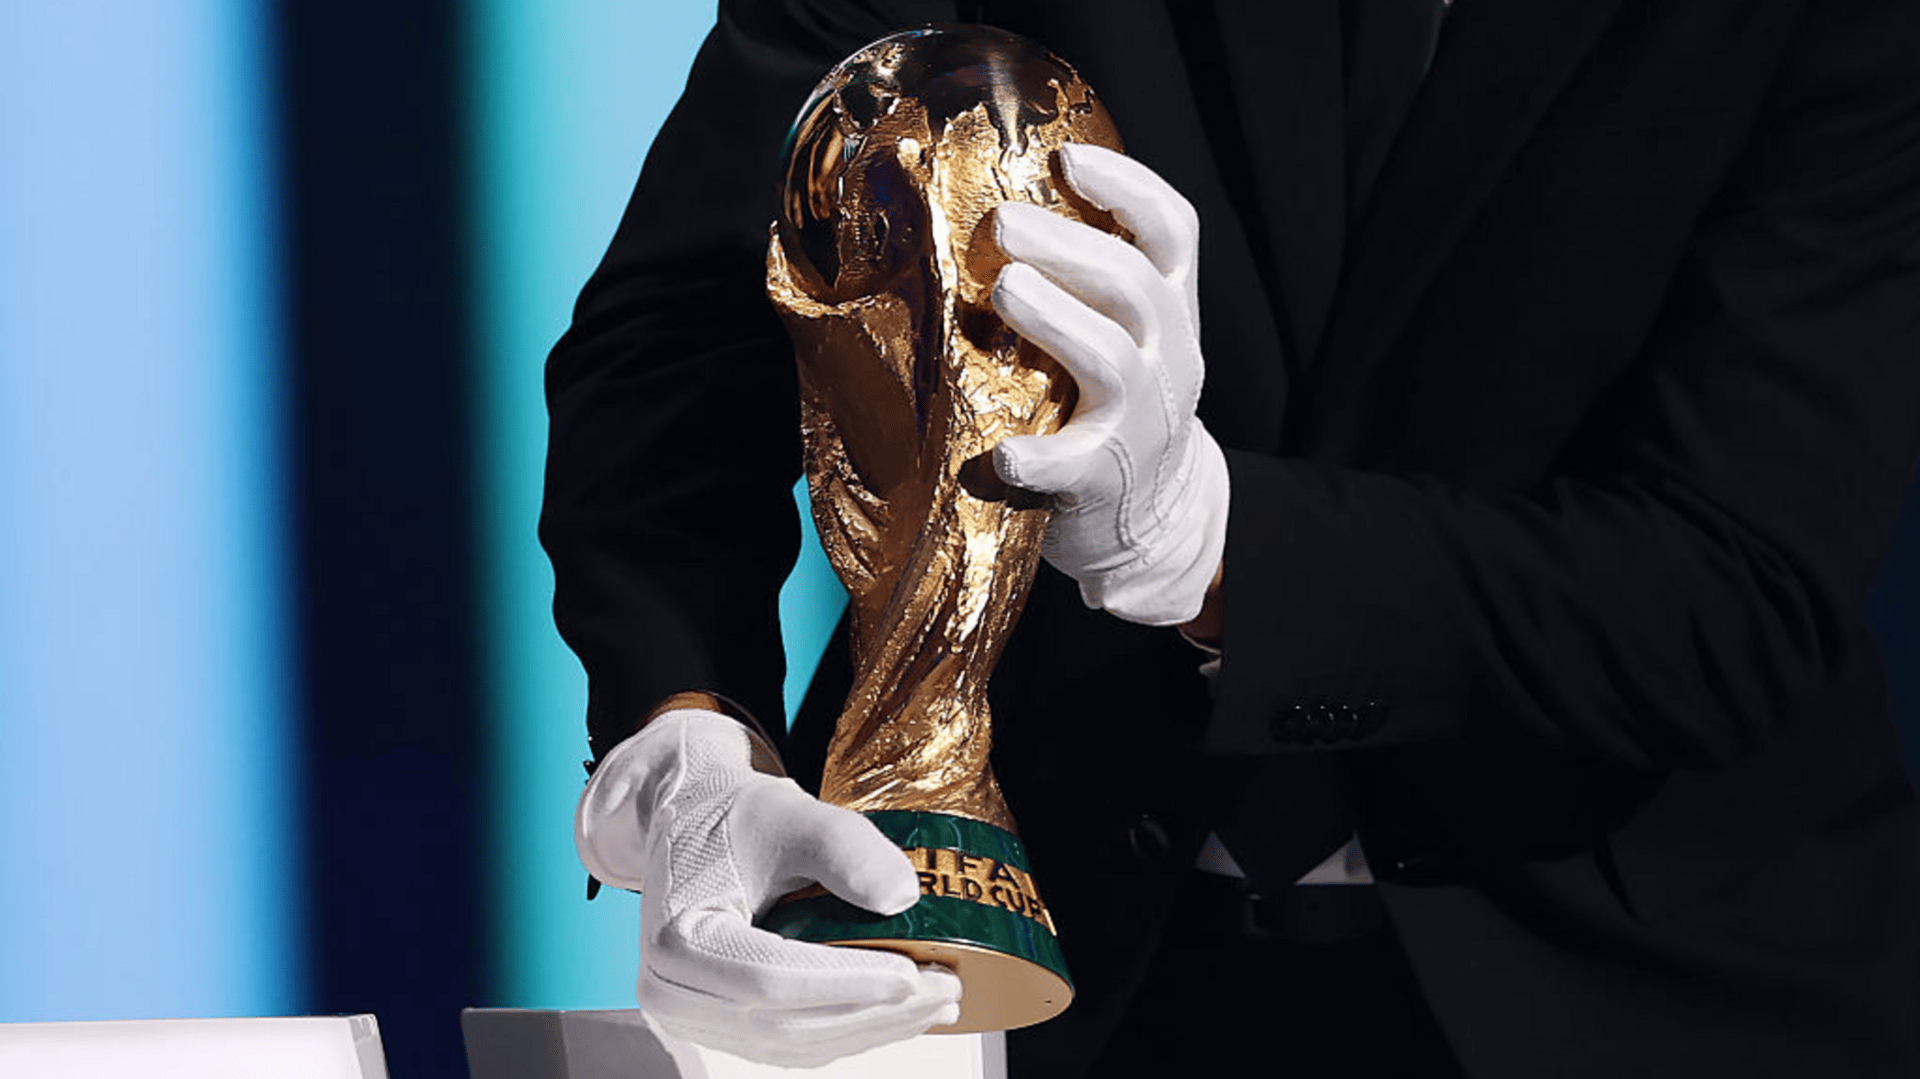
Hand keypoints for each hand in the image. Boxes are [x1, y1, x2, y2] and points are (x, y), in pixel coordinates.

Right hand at [575, 709, 961, 1066]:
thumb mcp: (788, 813)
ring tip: (937, 1003)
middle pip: (787, 1022)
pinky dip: (850, 1031)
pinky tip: (898, 1012)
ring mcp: (696, 1018)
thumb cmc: (731, 820)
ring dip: (872, 1029)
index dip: (847, 982)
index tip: (911, 973)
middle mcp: (673, 992)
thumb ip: (843, 846)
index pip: (770, 978)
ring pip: (795, 1042)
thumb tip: (901, 896)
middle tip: (945, 990)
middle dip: (875, 1012)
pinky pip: (792, 1042)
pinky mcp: (724, 1028)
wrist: (693, 828)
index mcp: (678, 938)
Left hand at [991, 143, 1228, 626]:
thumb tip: (997, 202)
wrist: (1152, 517)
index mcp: (1169, 310)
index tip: (1068, 156)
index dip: (1127, 188)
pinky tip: (1003, 455)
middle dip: (1067, 245)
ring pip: (1111, 358)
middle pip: (1132, 285)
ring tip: (1005, 289)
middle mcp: (1167, 357)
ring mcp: (1141, 420)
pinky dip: (1039, 459)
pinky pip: (1075, 465)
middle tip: (1001, 223)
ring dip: (1056, 319)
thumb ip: (1087, 280)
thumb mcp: (1125, 333)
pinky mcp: (1104, 479)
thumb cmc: (1114, 405)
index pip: (1172, 232)